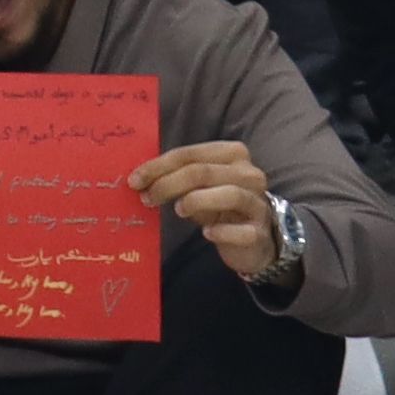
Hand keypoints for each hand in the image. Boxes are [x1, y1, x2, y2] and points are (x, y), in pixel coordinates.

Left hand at [133, 142, 283, 278]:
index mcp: (232, 154)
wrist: (256, 240)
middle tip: (146, 198)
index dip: (159, 166)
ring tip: (178, 210)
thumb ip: (178, 179)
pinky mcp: (260, 232)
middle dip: (168, 183)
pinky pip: (242, 231)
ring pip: (229, 194)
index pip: (190, 154)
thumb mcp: (200, 188)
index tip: (135, 180)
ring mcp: (258, 203)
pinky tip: (207, 234)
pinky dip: (222, 231)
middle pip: (203, 172)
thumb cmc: (221, 207)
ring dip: (196, 201)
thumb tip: (141, 179)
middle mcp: (249, 174)